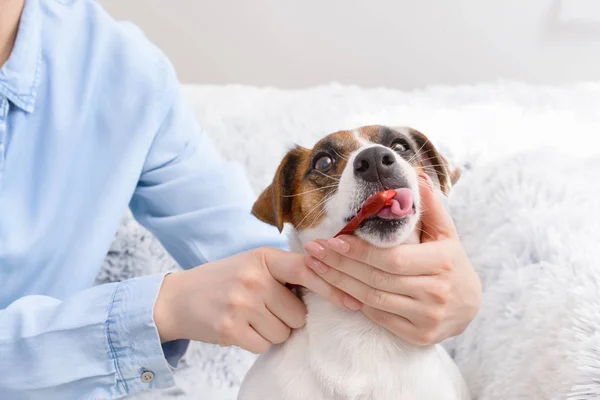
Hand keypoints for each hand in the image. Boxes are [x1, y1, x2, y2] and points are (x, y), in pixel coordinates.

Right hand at [153, 247, 348, 353]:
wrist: (178, 298)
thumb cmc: (224, 281)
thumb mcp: (253, 265)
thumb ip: (284, 271)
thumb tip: (327, 284)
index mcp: (263, 257)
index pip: (307, 269)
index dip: (332, 285)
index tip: (353, 300)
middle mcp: (254, 277)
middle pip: (298, 313)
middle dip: (288, 316)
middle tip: (264, 307)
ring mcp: (241, 302)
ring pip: (284, 331)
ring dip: (272, 330)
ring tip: (249, 316)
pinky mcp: (230, 328)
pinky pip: (265, 345)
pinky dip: (256, 341)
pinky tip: (240, 328)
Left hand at [303, 174, 481, 345]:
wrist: (470, 306)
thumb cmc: (451, 262)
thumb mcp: (446, 233)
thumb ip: (431, 206)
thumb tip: (418, 178)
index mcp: (441, 263)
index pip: (391, 258)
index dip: (359, 251)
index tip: (332, 240)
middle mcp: (435, 292)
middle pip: (376, 279)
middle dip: (340, 264)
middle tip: (314, 251)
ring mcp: (427, 317)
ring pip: (373, 300)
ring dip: (340, 283)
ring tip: (316, 268)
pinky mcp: (419, 336)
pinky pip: (379, 318)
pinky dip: (356, 302)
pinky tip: (338, 287)